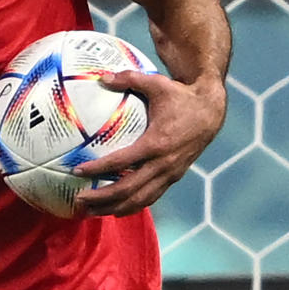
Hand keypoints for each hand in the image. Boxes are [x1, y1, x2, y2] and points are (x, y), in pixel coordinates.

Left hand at [74, 70, 225, 217]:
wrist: (211, 111)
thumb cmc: (180, 96)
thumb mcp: (156, 84)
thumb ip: (128, 79)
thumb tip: (101, 77)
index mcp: (156, 143)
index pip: (121, 162)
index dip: (98, 169)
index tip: (77, 172)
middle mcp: (163, 164)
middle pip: (128, 189)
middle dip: (102, 197)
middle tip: (78, 199)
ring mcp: (170, 174)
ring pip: (140, 199)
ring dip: (115, 207)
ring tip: (91, 212)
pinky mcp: (174, 177)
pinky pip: (151, 196)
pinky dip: (132, 205)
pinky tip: (115, 209)